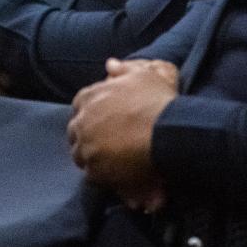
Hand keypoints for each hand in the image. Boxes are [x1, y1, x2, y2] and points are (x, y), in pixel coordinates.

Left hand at [67, 59, 178, 208]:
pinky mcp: (96, 171)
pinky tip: (124, 182)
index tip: (107, 124)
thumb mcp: (145, 75)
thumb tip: (110, 65)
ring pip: (84, 157)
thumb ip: (124, 70)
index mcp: (88, 97)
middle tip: (113, 146)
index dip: (94, 117)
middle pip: (78, 135)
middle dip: (91, 140)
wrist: (167, 132)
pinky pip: (95, 177)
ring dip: (98, 160)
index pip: (80, 108)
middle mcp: (82, 122)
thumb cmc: (157, 101)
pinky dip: (108, 179)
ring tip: (119, 165)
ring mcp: (86, 147)